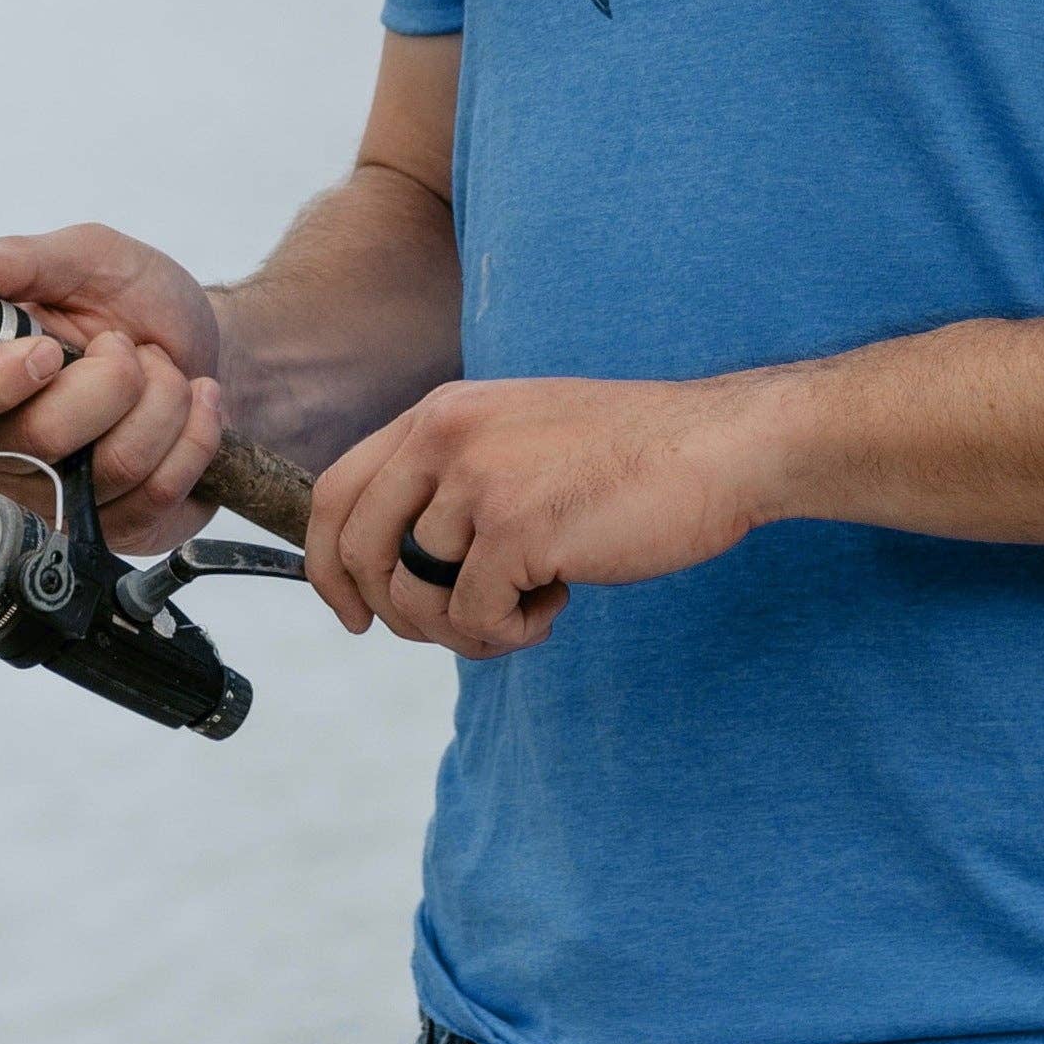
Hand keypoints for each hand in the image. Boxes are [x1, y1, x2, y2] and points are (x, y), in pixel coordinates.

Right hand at [0, 225, 230, 555]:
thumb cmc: (135, 302)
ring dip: (163, 400)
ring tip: (162, 373)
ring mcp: (53, 497)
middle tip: (127, 347)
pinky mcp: (111, 527)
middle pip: (39, 438)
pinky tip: (193, 406)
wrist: (212, 346)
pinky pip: (156, 492)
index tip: (48, 351)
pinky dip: (193, 434)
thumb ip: (20, 259)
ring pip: (112, 466)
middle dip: (114, 378)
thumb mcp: (87, 258)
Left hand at [302, 372, 794, 658]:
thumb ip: (453, 477)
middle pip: (358, 551)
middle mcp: (445, 436)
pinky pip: (472, 619)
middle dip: (393, 612)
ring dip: (464, 627)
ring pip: (415, 596)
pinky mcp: (516, 529)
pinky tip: (556, 602)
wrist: (716, 446)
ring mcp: (478, 480)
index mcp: (441, 411)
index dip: (327, 566)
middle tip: (452, 629)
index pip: (335, 492)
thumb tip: (394, 567)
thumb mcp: (518, 438)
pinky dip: (510, 632)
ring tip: (524, 607)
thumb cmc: (629, 454)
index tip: (351, 613)